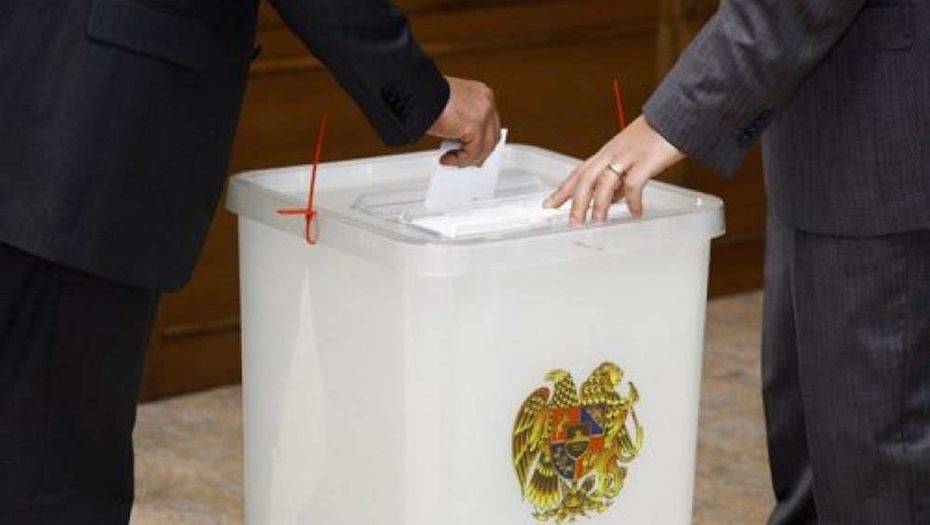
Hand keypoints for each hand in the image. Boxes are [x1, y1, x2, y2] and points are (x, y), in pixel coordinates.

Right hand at [428, 77, 500, 166]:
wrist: (416, 93)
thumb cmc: (426, 97)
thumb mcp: (451, 109)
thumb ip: (462, 123)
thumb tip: (462, 142)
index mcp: (481, 94)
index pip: (491, 123)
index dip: (484, 141)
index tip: (477, 153)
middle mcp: (486, 102)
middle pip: (492, 136)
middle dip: (480, 153)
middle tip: (466, 162)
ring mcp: (483, 113)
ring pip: (484, 148)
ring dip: (468, 159)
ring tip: (450, 160)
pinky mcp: (475, 126)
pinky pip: (472, 153)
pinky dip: (459, 160)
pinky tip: (446, 159)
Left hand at [544, 115, 684, 223]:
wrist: (678, 113)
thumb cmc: (657, 134)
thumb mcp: (632, 155)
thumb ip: (620, 177)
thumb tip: (614, 199)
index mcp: (607, 152)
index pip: (579, 173)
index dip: (563, 190)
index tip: (549, 204)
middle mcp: (613, 153)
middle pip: (586, 178)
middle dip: (577, 202)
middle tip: (574, 222)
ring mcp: (628, 155)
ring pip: (604, 182)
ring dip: (600, 204)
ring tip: (598, 221)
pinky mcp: (646, 160)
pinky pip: (633, 184)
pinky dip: (632, 201)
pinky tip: (635, 212)